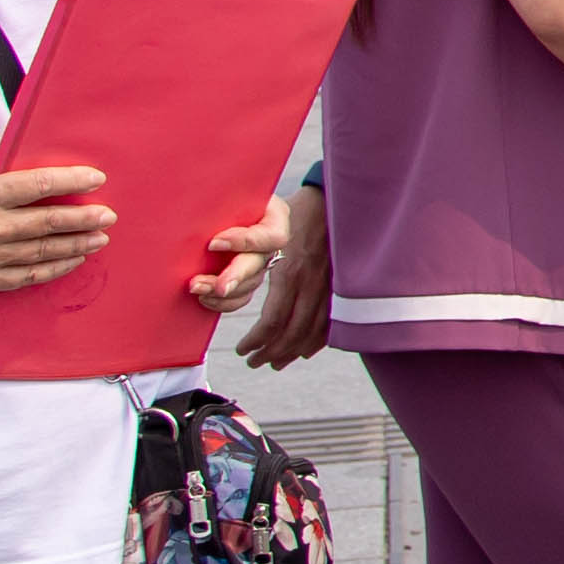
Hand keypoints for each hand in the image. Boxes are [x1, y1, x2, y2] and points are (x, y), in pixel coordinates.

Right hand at [0, 163, 121, 296]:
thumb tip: (39, 186)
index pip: (39, 186)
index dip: (73, 182)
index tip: (97, 179)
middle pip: (49, 223)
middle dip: (85, 219)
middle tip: (109, 215)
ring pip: (44, 252)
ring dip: (77, 245)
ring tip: (100, 238)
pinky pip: (27, 277)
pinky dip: (54, 268)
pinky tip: (71, 260)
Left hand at [230, 187, 330, 365]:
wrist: (339, 200)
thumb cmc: (297, 210)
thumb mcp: (267, 225)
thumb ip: (247, 249)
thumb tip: (219, 267)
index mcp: (291, 272)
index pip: (272, 322)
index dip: (255, 341)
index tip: (242, 348)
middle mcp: (312, 285)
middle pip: (291, 334)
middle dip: (270, 353)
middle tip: (253, 361)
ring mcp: (331, 289)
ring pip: (311, 334)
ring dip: (291, 353)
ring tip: (274, 362)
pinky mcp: (343, 289)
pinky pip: (331, 325)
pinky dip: (316, 343)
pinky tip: (303, 351)